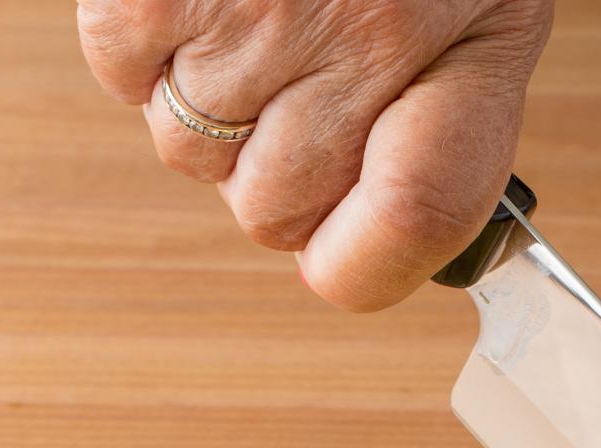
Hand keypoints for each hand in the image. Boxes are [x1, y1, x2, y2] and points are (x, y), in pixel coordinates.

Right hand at [78, 0, 552, 309]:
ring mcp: (255, 4)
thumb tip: (359, 250)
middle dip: (274, 169)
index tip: (342, 263)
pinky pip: (122, 71)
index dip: (368, 267)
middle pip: (275, 209)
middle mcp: (365, 29)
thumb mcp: (478, 5)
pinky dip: (144, 39)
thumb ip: (447, 121)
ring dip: (209, 102)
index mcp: (470, 39)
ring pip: (190, 151)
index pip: (419, 217)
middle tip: (297, 83)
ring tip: (255, 9)